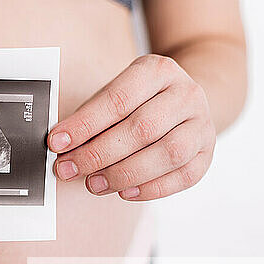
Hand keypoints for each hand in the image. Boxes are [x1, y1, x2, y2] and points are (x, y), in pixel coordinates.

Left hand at [48, 54, 215, 200]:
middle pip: (142, 128)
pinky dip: (151, 188)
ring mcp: (202, 124)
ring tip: (94, 184)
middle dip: (98, 154)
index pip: (117, 99)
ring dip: (124, 174)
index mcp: (157, 70)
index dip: (84, 124)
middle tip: (68, 168)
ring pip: (167, 154)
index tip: (56, 143)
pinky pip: (183, 176)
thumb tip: (61, 145)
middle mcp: (186, 94)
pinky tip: (124, 193)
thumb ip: (90, 117)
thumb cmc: (138, 101)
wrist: (184, 100)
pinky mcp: (207, 153)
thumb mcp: (115, 94)